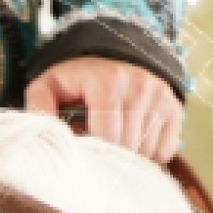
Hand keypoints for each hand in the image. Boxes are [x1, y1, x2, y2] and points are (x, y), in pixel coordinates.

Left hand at [23, 57, 182, 163]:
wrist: (109, 56)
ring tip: (113, 141)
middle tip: (97, 148)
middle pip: (128, 148)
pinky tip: (132, 140)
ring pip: (146, 152)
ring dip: (128, 156)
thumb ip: (39, 106)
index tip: (84, 150)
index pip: (107, 138)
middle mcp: (140, 86)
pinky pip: (164, 151)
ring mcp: (160, 96)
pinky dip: (148, 154)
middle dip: (110, 156)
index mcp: (108, 81)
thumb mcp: (49, 85)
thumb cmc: (77, 79)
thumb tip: (42, 134)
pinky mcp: (173, 107)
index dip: (94, 152)